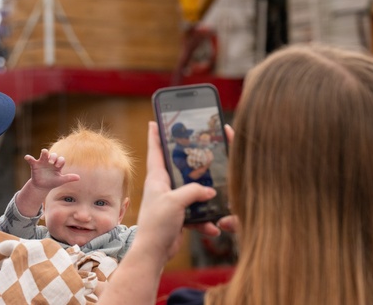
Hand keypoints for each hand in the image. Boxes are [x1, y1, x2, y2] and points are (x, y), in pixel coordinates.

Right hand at [26, 149, 78, 190]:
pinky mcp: (35, 165)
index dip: (60, 161)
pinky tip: (27, 157)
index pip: (61, 160)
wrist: (42, 186)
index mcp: (57, 165)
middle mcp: (50, 162)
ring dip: (44, 153)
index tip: (58, 166)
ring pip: (44, 155)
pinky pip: (31, 160)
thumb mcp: (61, 180)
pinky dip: (29, 158)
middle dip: (53, 157)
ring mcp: (42, 162)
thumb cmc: (52, 182)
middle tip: (52, 162)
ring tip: (44, 152)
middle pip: (53, 155)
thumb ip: (69, 178)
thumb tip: (79, 178)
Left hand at [135, 122, 217, 262]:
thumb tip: (211, 190)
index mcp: (157, 179)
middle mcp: (163, 187)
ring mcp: (172, 201)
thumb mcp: (175, 202)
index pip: (155, 150)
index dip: (155, 135)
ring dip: (203, 195)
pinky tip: (213, 226)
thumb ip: (194, 191)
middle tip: (200, 147)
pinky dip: (205, 220)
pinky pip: (196, 212)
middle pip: (177, 167)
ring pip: (191, 190)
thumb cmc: (157, 224)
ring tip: (217, 193)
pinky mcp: (179, 215)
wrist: (154, 252)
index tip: (155, 120)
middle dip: (189, 160)